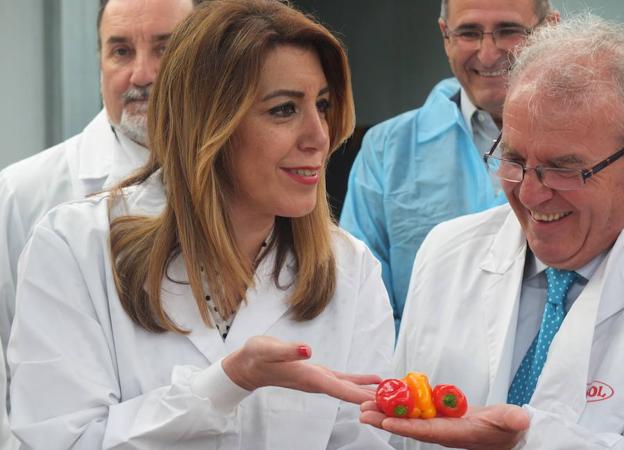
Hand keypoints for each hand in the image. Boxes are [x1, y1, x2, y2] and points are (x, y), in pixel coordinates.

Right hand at [222, 336, 380, 403]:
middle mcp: (317, 382)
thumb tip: (307, 351)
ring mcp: (319, 379)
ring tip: (394, 393)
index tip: (381, 405)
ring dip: (371, 392)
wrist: (247, 365)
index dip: (361, 397)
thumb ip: (288, 350)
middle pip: (350, 394)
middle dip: (373, 399)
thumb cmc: (256, 357)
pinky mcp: (318, 374)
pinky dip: (360, 381)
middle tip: (399, 403)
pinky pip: (344, 380)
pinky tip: (374, 380)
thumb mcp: (269, 349)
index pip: (340, 390)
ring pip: (350, 388)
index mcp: (309, 377)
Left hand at [360, 401, 529, 449]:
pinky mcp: (439, 415)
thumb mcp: (512, 422)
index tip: (387, 421)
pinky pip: (415, 409)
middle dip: (385, 419)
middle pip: (409, 425)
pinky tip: (386, 396)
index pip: (427, 431)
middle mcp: (442, 431)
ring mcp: (439, 423)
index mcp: (456, 433)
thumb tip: (520, 419)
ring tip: (366, 404)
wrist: (509, 432)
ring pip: (408, 416)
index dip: (406, 426)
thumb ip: (512, 420)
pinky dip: (400, 403)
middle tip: (363, 412)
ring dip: (387, 410)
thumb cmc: (509, 428)